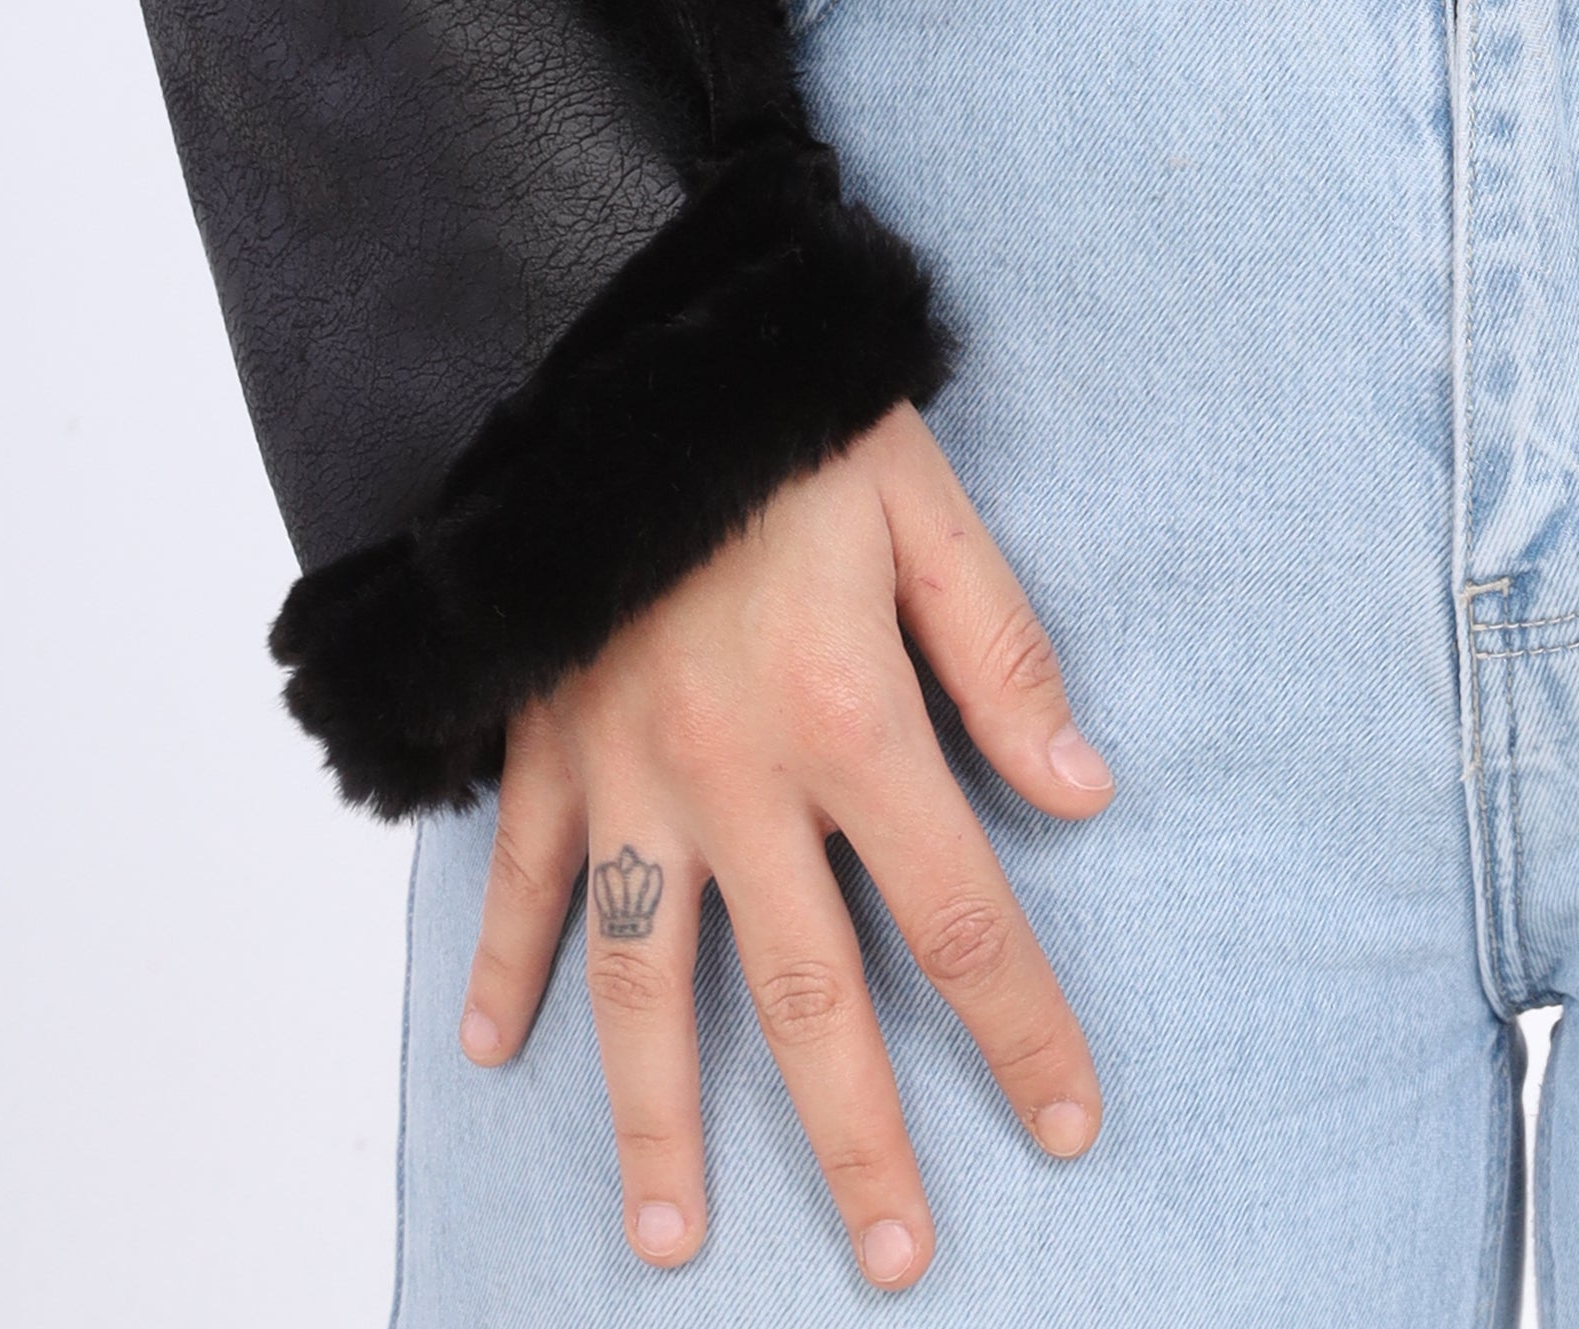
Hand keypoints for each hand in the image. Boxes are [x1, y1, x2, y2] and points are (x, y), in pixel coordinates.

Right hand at [457, 403, 1113, 1288]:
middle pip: (808, 997)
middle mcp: (734, 776)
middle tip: (898, 1260)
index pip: (961, 914)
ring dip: (659, 1120)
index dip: (1021, 1029)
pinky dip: (503, 968)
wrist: (617, 342)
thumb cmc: (787, 418)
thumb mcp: (927, 505)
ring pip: (644, 984)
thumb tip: (1084, 791)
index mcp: (851, 719)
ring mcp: (624, 772)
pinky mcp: (544, 742)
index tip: (1068, 1124)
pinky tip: (494, 1056)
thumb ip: (1002, 655)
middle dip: (860, 1141)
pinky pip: (518, 880)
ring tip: (674, 1238)